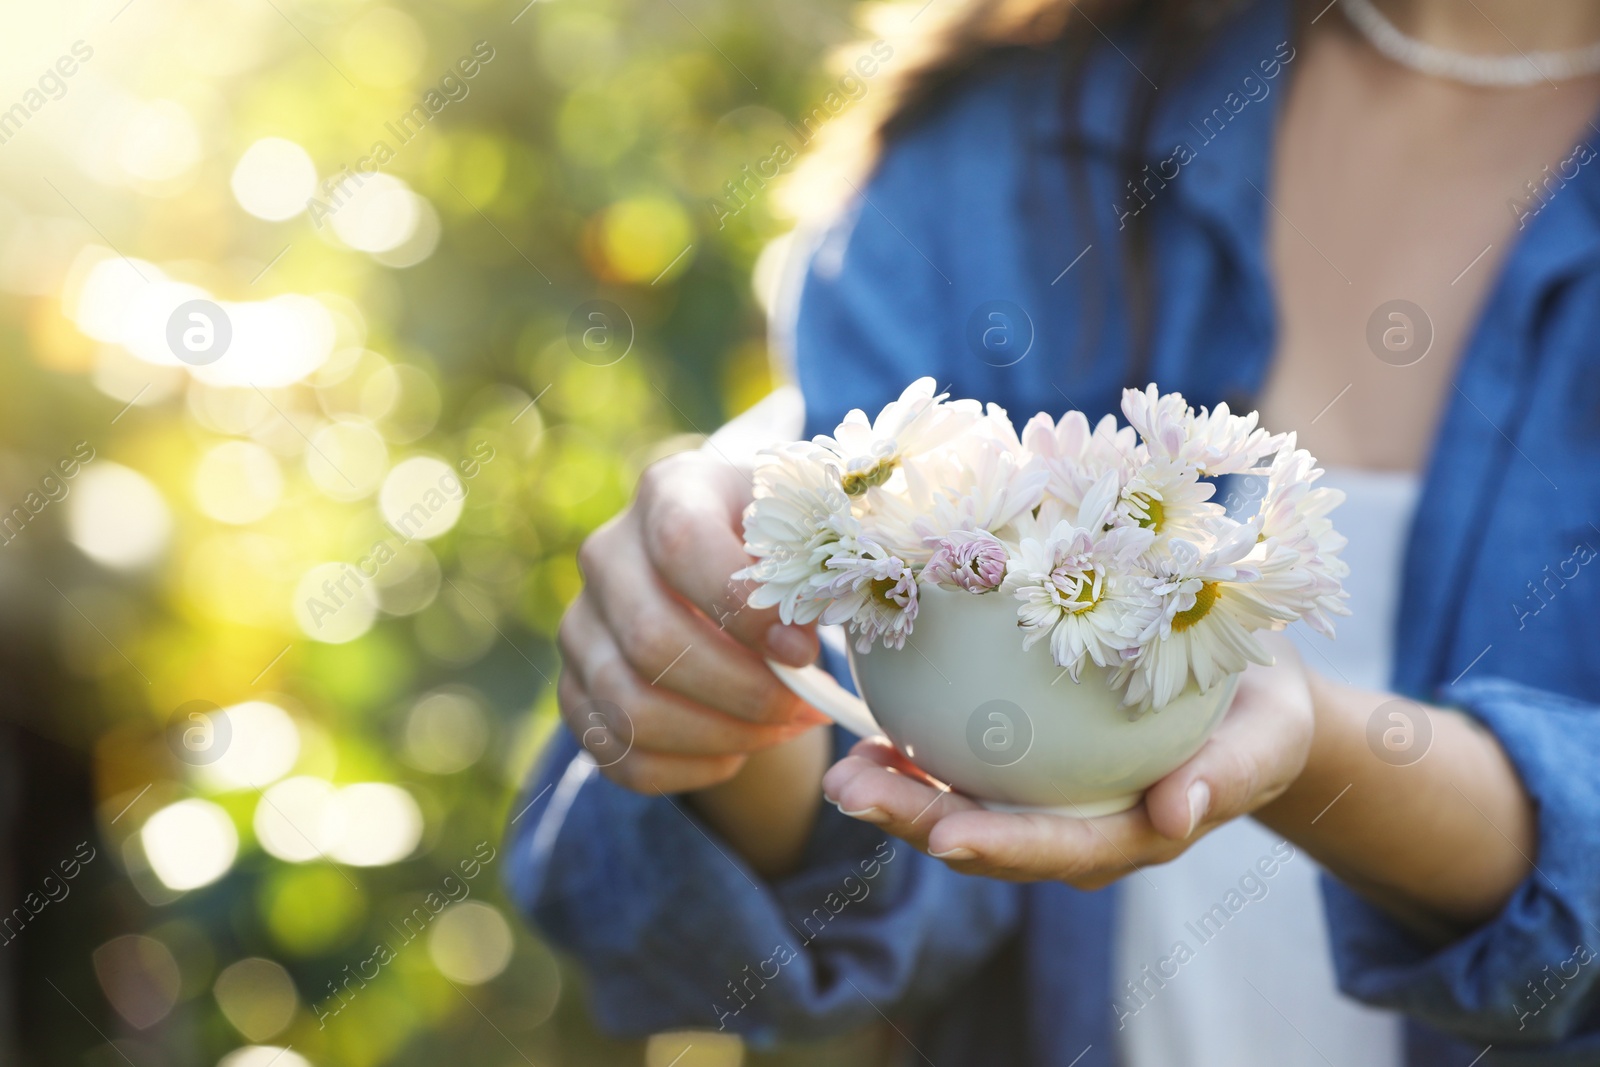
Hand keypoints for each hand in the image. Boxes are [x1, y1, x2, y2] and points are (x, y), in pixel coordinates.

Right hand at [558, 449, 827, 795]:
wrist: (730, 570)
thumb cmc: (783, 545)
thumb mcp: (810, 527)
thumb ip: (819, 560)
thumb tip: (814, 624)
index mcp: (670, 491)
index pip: (681, 544)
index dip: (742, 608)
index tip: (804, 650)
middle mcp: (608, 553)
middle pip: (651, 640)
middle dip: (743, 691)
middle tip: (807, 707)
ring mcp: (581, 624)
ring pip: (630, 708)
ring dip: (721, 736)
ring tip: (781, 730)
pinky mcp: (575, 689)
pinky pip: (620, 755)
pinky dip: (689, 769)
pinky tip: (738, 751)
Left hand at [819, 633, 1314, 888]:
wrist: (1253, 692)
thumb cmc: (1261, 713)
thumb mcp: (1267, 738)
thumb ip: (1229, 777)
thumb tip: (1176, 814)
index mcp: (1133, 833)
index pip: (1057, 848)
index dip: (999, 845)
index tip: (943, 829)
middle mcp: (1078, 828)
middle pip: (989, 838)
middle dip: (914, 823)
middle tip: (851, 787)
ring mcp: (1047, 801)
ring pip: (961, 808)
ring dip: (897, 794)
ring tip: (843, 765)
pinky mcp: (1027, 765)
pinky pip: (964, 766)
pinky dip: (916, 752)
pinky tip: (871, 725)